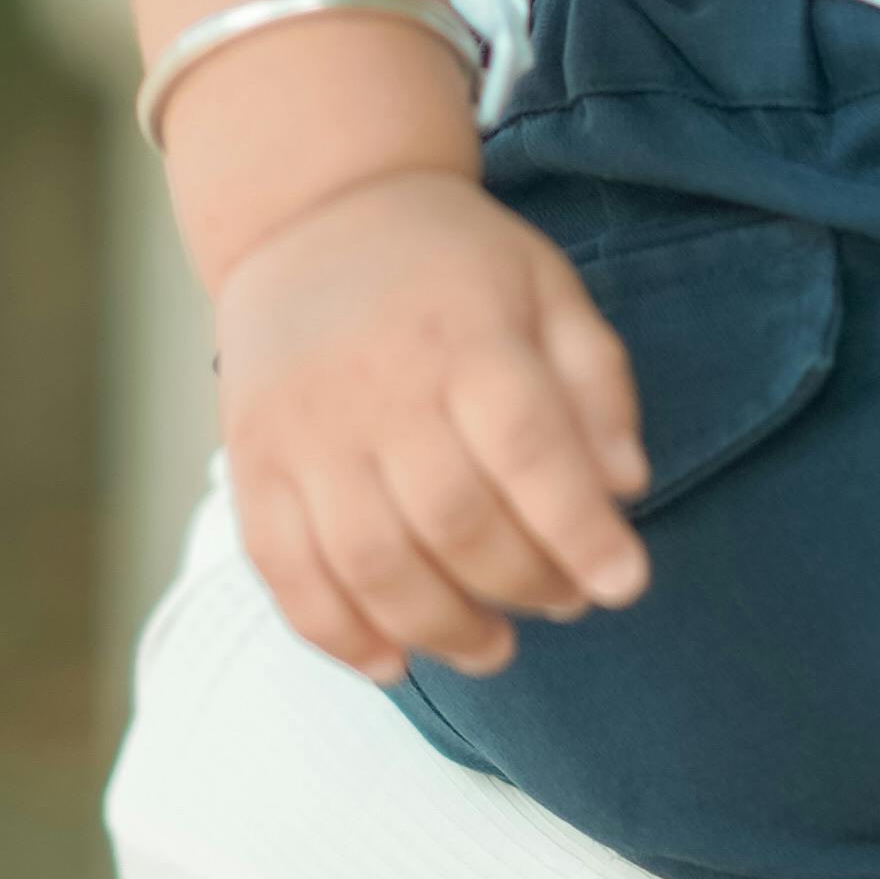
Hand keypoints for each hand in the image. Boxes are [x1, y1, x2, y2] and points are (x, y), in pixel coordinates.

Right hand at [217, 172, 650, 683]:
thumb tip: (627, 486)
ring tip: (491, 648)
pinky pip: (285, 572)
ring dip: (440, 628)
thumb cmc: (453, 265)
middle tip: (562, 603)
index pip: (529, 450)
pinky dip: (337, 634)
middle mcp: (378, 388)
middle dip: (522, 583)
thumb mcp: (547, 288)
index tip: (625, 583)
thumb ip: (596, 382)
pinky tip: (393, 661)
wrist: (312, 218)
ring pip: (370, 563)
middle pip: (454, 520)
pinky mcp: (251, 466)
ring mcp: (304, 433)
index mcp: (465, 336)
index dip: (580, 530)